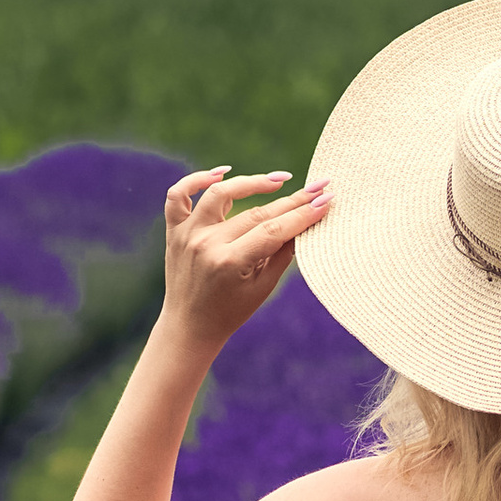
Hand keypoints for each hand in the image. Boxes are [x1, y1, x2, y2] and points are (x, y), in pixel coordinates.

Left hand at [161, 166, 329, 355]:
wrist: (189, 328)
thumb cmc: (231, 312)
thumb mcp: (263, 288)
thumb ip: (283, 254)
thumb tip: (305, 221)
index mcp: (230, 263)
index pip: (274, 230)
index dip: (302, 214)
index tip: (326, 199)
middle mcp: (207, 245)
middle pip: (256, 213)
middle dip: (291, 200)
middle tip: (317, 187)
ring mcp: (188, 235)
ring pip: (220, 194)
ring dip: (251, 182)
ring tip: (279, 180)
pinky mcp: (174, 231)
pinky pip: (178, 195)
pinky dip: (196, 179)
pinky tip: (222, 172)